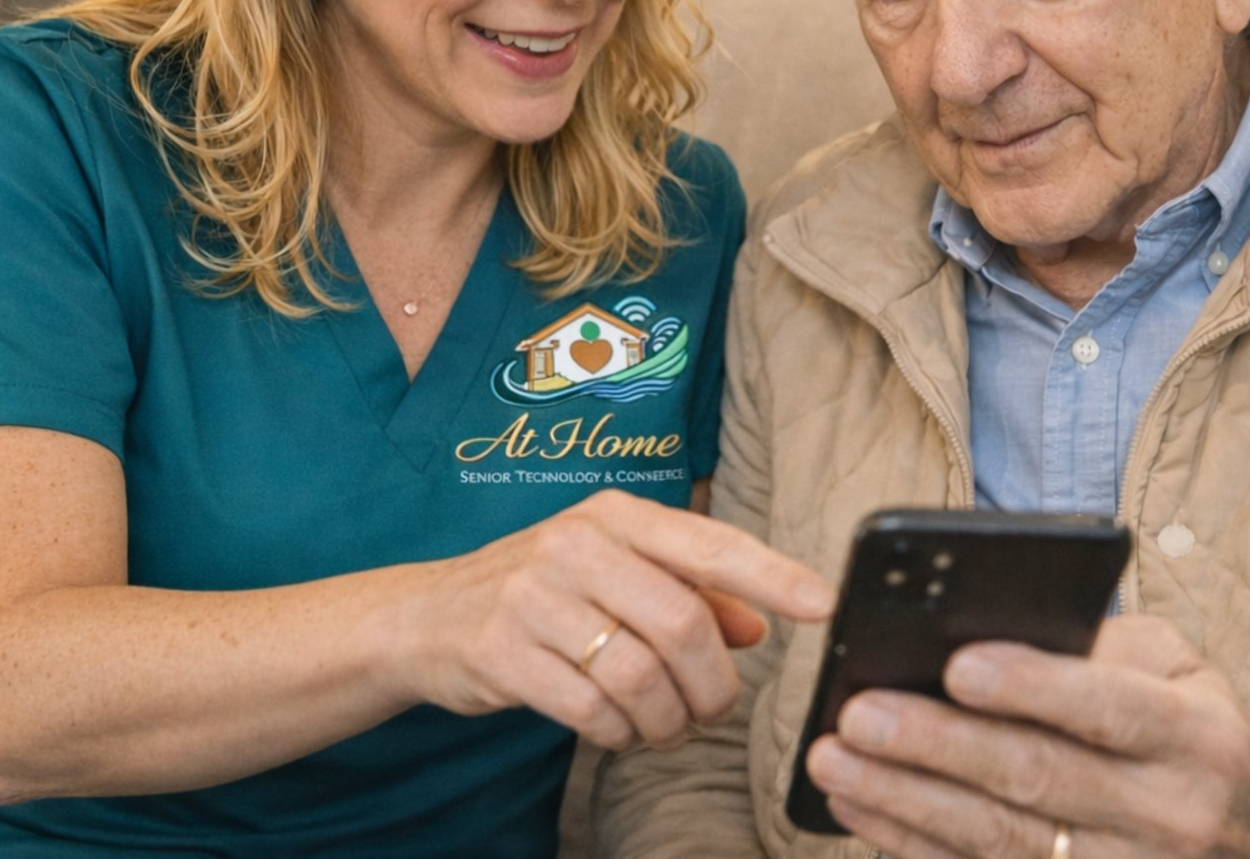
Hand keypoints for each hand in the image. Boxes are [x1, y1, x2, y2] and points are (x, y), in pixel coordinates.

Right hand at [390, 490, 831, 751]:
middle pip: (683, 625)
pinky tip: (618, 730)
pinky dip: (620, 733)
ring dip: (667, 720)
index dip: (773, 575)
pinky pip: (592, 710)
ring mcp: (535, 596)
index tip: (823, 603)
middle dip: (712, 686)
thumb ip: (690, 594)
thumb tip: (757, 628)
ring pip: (641, 676)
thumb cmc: (543, 592)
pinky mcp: (503, 651)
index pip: (712, 543)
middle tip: (712, 710)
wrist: (426, 616)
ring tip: (665, 727)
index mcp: (616, 515)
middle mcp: (577, 543)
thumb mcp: (614, 571)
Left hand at [804, 616, 1249, 858]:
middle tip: (859, 712)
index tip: (958, 663)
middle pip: (1038, 781)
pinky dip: (915, 846)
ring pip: (1001, 842)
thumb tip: (991, 631)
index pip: (1110, 710)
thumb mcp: (1181, 671)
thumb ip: (1100, 650)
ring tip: (836, 759)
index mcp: (1196, 739)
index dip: (1033, 688)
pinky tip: (862, 807)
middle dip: (938, 745)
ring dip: (906, 801)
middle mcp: (1167, 816)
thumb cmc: (1194, 731)